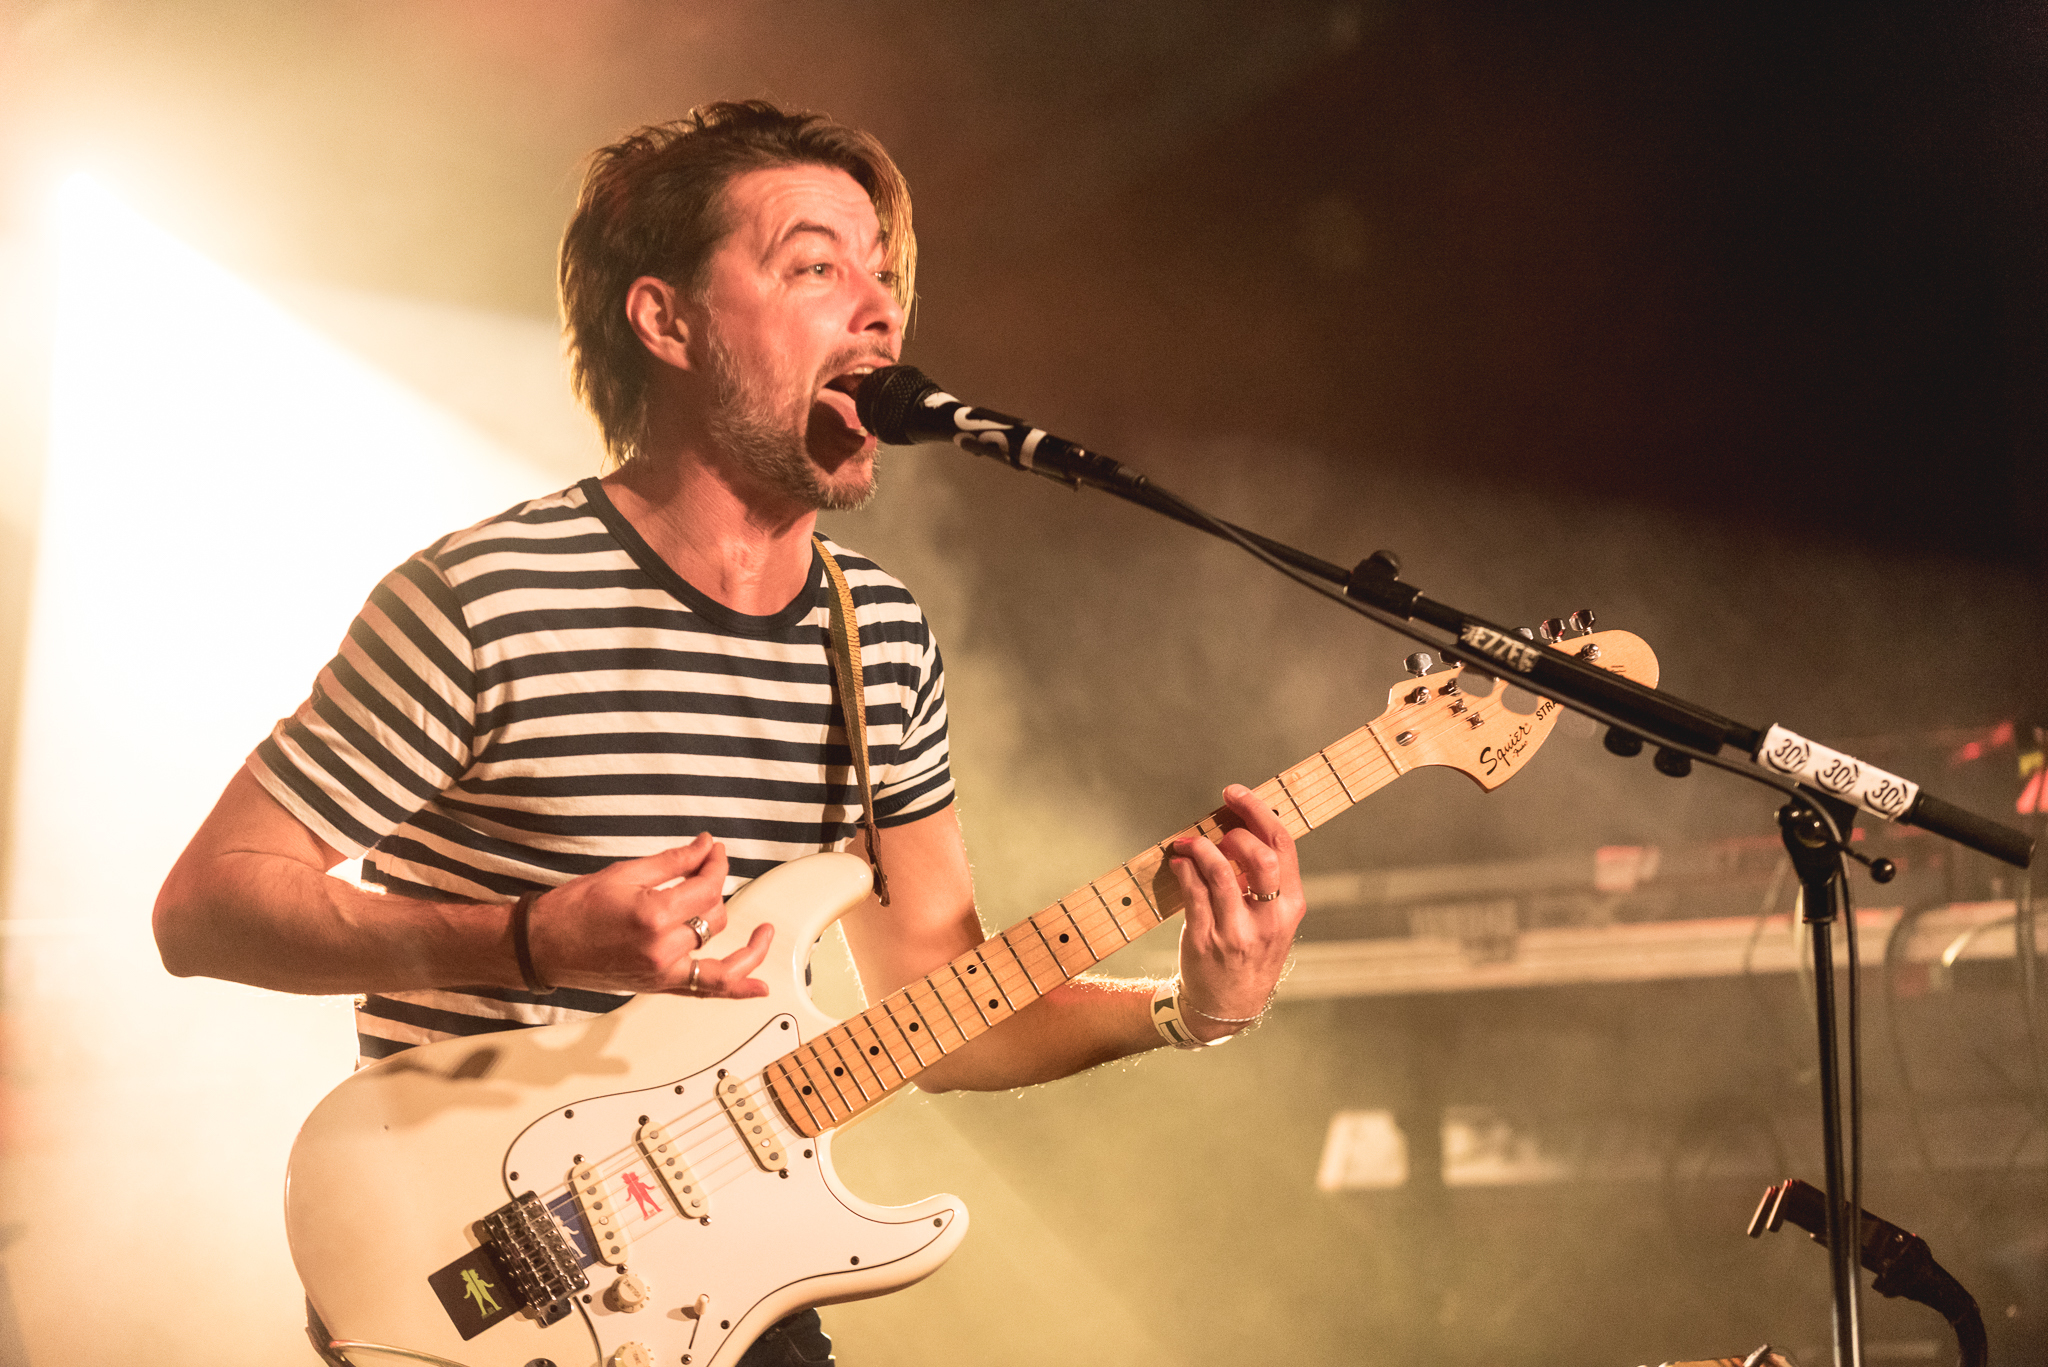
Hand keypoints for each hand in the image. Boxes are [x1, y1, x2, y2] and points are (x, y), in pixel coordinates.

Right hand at [523, 833, 772, 997]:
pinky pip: (707, 991)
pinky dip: (737, 989)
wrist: (542, 946)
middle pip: (714, 916)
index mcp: (653, 915)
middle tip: (708, 869)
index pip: (707, 887)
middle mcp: (663, 949)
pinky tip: (761, 988)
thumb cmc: (574, 910)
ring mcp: (663, 973)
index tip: (715, 852)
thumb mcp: (624, 873)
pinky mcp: (659, 987)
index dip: (716, 864)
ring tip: (759, 927)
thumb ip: (674, 861)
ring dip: (731, 930)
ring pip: (718, 950)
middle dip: (715, 888)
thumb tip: (707, 847)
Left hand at [1167, 784, 1306, 1040]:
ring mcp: (1236, 931)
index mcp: (1291, 907)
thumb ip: (1264, 881)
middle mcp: (1269, 920)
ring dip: (1201, 847)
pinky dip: (1184, 869)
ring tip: (1188, 842)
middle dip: (1236, 829)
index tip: (1236, 793)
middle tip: (1218, 822)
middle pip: (1260, 858)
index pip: (1283, 848)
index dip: (1259, 812)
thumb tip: (1239, 827)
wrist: (1228, 1006)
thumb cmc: (1251, 952)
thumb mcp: (1272, 921)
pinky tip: (1179, 861)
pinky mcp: (1206, 940)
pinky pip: (1193, 893)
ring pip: (1220, 873)